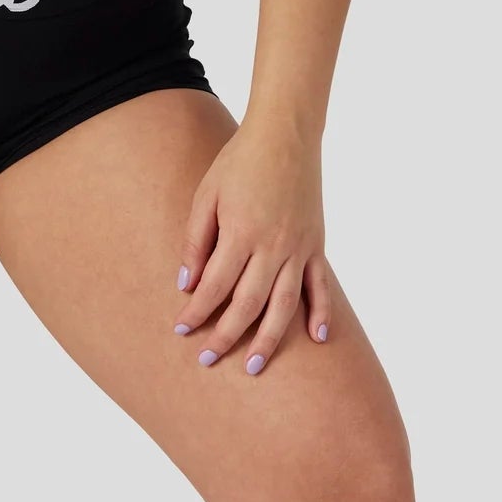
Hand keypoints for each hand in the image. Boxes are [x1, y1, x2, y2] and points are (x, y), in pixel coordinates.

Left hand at [173, 116, 330, 373]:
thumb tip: (187, 283)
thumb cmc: (239, 161)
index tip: (180, 330)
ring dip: (268, 339)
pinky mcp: (316, 244)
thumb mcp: (207, 194)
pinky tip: (316, 338)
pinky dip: (321, 313)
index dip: (196, 312)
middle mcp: (271, 246)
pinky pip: (320, 285)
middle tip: (207, 360)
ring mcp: (298, 247)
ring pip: (283, 305)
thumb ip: (196, 239)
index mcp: (240, 232)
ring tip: (255, 366)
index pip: (215, 286)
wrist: (285, 134)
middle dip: (225, 336)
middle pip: (247, 304)